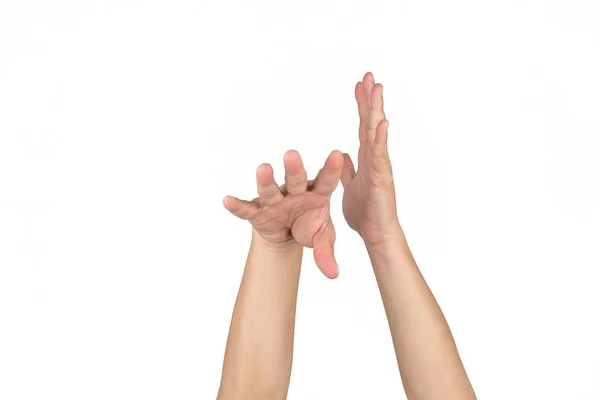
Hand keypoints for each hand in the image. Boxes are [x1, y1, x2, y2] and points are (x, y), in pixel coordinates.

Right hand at [223, 149, 342, 278]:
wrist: (288, 235)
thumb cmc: (309, 226)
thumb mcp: (322, 239)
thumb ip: (326, 252)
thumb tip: (333, 274)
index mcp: (317, 194)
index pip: (326, 181)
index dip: (331, 169)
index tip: (336, 155)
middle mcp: (295, 192)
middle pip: (295, 180)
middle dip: (294, 169)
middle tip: (292, 155)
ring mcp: (275, 201)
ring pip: (270, 190)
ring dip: (265, 180)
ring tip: (263, 168)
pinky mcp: (258, 212)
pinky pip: (247, 209)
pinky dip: (237, 206)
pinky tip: (227, 200)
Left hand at [340, 72, 402, 245]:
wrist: (374, 234)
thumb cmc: (364, 213)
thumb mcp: (349, 186)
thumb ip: (348, 170)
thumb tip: (345, 155)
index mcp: (366, 158)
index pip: (363, 126)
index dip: (361, 105)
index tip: (359, 84)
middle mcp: (375, 158)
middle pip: (371, 123)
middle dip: (370, 99)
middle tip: (368, 75)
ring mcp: (380, 166)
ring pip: (377, 133)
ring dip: (377, 110)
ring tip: (377, 88)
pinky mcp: (381, 179)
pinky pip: (380, 156)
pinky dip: (381, 139)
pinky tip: (382, 122)